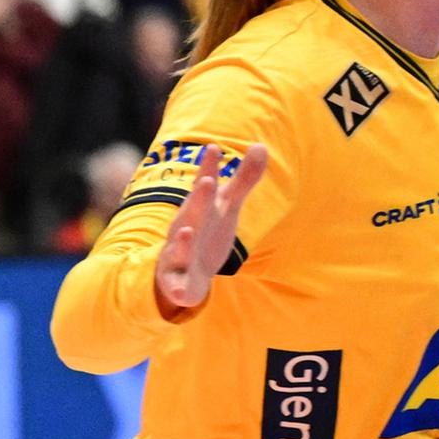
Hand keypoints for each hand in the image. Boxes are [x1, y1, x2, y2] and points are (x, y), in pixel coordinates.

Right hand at [154, 143, 268, 316]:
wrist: (186, 272)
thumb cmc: (207, 232)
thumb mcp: (227, 206)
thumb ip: (243, 178)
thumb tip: (260, 144)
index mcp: (200, 210)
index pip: (205, 187)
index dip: (210, 169)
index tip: (214, 148)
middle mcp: (187, 228)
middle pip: (193, 212)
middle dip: (199, 199)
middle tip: (207, 181)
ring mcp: (179, 254)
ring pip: (178, 247)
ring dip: (180, 239)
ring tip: (185, 229)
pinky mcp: (179, 281)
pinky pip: (178, 286)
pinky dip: (180, 288)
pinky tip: (184, 293)